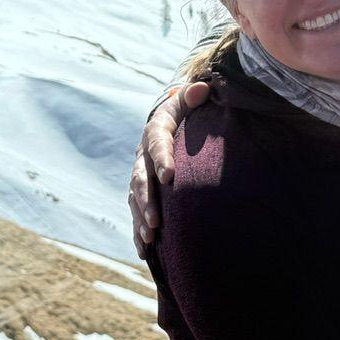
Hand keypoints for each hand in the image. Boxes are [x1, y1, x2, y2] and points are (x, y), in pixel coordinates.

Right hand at [129, 80, 209, 253]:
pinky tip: (143, 251)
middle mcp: (142, 156)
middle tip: (156, 220)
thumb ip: (193, 97)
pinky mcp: (141, 191)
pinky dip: (138, 231)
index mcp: (154, 132)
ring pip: (136, 199)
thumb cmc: (182, 112)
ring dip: (141, 219)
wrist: (165, 122)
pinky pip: (136, 212)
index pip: (158, 145)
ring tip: (150, 238)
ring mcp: (139, 175)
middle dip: (147, 201)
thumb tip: (203, 88)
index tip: (170, 176)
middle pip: (141, 179)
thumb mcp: (186, 101)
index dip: (162, 159)